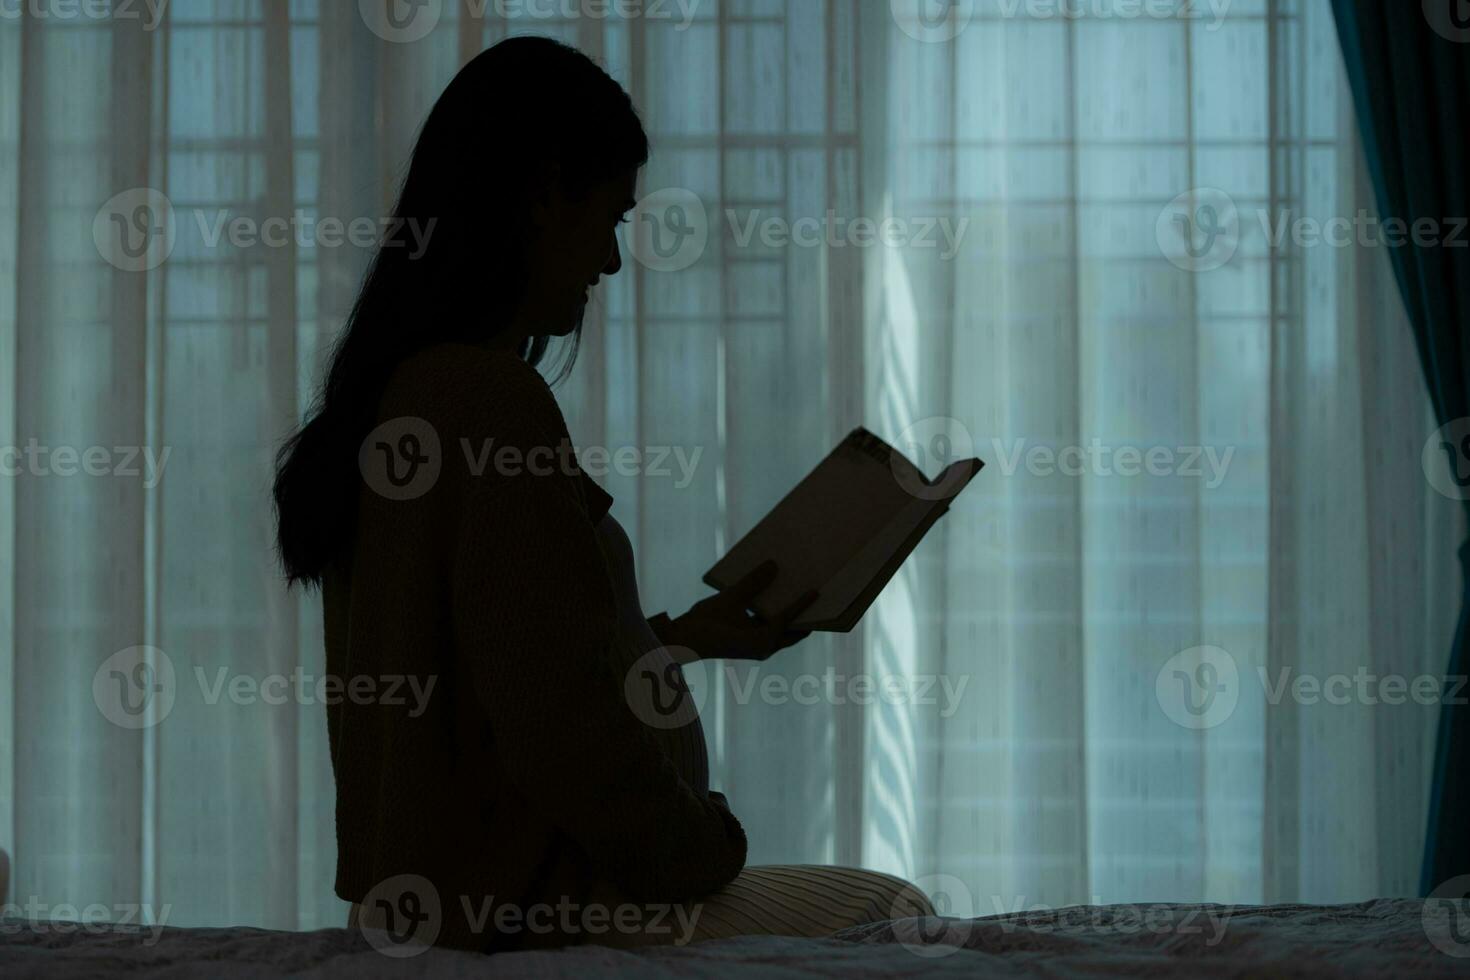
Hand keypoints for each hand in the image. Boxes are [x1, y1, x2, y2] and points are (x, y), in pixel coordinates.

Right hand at [653, 560, 817, 661]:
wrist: (681, 641)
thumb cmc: (705, 622)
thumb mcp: (730, 598)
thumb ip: (753, 582)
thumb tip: (774, 564)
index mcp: (763, 641)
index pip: (789, 620)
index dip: (804, 604)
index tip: (817, 591)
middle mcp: (764, 647)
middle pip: (794, 632)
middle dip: (806, 617)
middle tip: (821, 601)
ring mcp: (756, 647)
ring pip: (782, 631)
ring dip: (791, 618)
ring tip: (802, 599)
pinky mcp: (748, 643)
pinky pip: (769, 629)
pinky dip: (775, 617)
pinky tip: (775, 601)